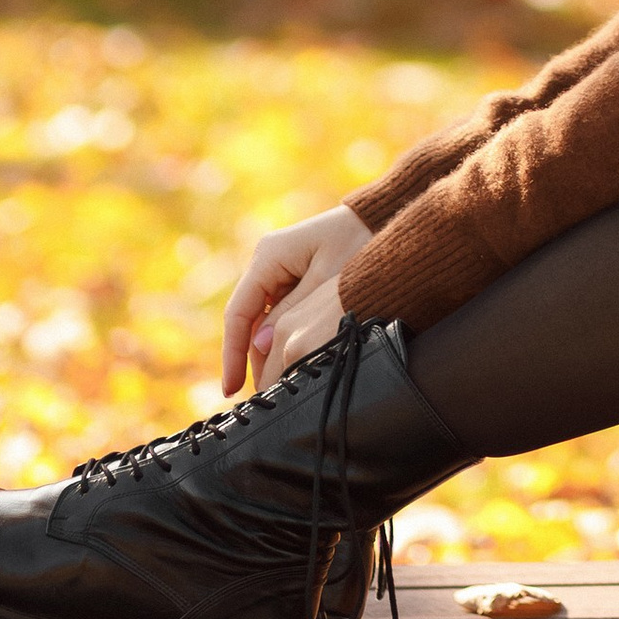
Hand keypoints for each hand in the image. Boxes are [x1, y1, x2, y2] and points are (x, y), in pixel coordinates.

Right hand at [221, 200, 372, 393]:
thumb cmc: (360, 242)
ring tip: (282, 389)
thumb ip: (294, 314)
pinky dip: (286, 339)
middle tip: (267, 399)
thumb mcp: (329, 281)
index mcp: (268, 255)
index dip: (232, 354)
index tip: (231, 389)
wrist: (386, 219)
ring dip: (271, 353)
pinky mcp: (295, 279)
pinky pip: (282, 315)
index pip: (238, 313)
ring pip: (266, 322)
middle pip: (250, 322)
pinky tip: (296, 365)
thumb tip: (262, 347)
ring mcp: (280, 270)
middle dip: (255, 360)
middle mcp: (267, 262)